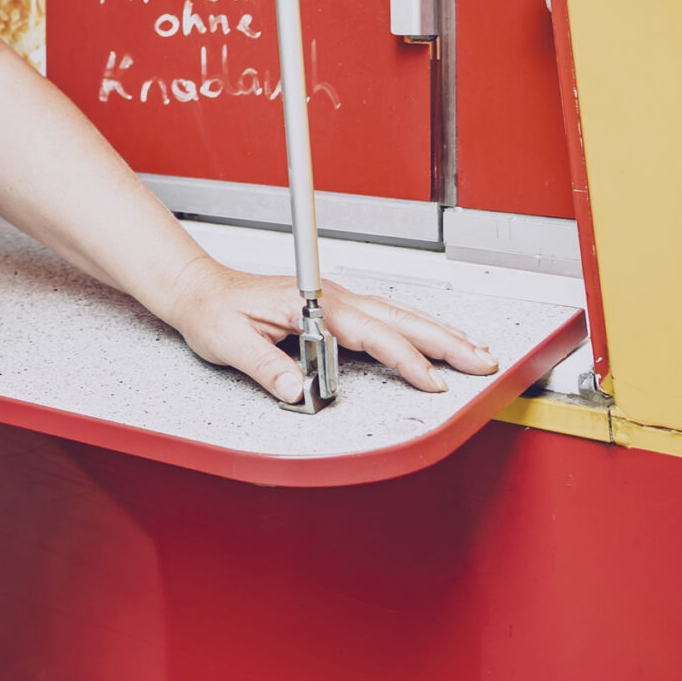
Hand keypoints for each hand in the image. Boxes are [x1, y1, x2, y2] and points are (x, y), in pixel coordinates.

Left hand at [159, 258, 500, 404]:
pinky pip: (385, 318)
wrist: (198, 291)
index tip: (432, 381)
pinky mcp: (333, 309)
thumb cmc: (212, 311)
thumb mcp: (229, 342)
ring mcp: (334, 301)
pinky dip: (416, 329)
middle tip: (483, 362)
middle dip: (445, 340)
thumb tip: (296, 390)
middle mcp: (330, 298)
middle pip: (399, 318)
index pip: (372, 334)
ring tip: (475, 350)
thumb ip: (265, 366)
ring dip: (438, 332)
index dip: (405, 359)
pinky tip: (433, 340)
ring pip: (398, 315)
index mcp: (311, 303)